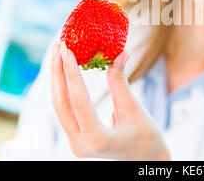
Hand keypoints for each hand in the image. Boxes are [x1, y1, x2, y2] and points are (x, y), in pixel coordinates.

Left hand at [51, 40, 169, 159]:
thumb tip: (120, 52)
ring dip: (57, 78)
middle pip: (61, 103)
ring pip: (60, 106)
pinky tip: (64, 70)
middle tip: (57, 44)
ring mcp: (75, 143)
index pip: (79, 99)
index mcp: (97, 138)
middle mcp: (80, 144)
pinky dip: (64, 88)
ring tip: (57, 53)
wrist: (145, 158)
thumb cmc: (146, 135)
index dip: (71, 71)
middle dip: (57, 72)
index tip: (66, 48)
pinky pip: (65, 109)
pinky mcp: (75, 138)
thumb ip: (120, 80)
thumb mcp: (133, 107)